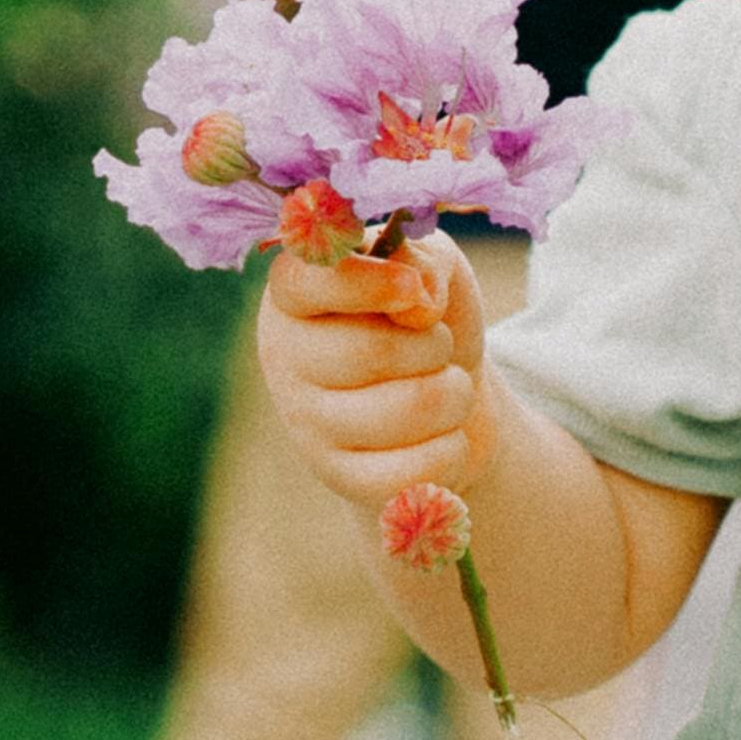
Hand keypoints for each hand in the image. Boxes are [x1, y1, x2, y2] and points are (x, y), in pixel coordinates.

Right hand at [258, 230, 485, 517]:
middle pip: (372, 352)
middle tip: (439, 346)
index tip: (413, 291)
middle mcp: (285, 356)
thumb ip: (423, 261)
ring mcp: (306, 423)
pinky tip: (440, 436)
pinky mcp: (339, 478)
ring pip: (405, 411)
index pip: (307, 282)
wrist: (452, 398)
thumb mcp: (432, 265)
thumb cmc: (428, 319)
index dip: (366, 284)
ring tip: (448, 388)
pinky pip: (410, 471)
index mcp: (296, 292)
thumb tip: (416, 302)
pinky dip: (450, 450)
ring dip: (454, 395)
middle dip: (434, 346)